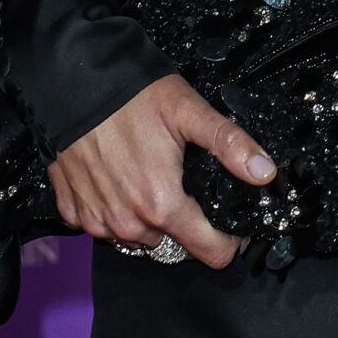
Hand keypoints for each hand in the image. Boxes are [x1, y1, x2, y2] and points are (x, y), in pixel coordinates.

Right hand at [47, 73, 273, 269]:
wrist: (72, 85)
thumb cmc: (131, 97)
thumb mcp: (190, 112)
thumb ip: (230, 145)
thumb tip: (265, 172)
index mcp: (161, 204)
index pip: (208, 252)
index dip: (227, 242)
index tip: (231, 227)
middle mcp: (128, 222)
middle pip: (173, 244)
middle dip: (186, 224)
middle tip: (185, 186)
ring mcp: (97, 221)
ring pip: (138, 239)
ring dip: (150, 220)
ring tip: (152, 181)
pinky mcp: (73, 212)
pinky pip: (103, 228)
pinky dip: (116, 212)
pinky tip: (120, 183)